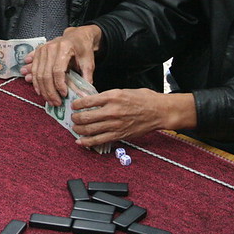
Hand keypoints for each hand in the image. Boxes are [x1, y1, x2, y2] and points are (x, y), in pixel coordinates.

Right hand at [25, 25, 101, 106]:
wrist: (76, 36)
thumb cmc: (83, 48)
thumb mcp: (88, 61)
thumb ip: (86, 77)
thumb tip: (84, 95)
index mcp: (64, 48)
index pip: (57, 70)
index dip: (59, 85)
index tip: (64, 95)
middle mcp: (50, 48)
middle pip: (45, 74)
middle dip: (50, 91)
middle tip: (56, 102)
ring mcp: (42, 49)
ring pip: (37, 74)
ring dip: (42, 90)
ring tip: (49, 100)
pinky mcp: (38, 52)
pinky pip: (34, 69)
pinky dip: (34, 82)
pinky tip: (38, 91)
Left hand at [70, 90, 195, 146]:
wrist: (159, 111)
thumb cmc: (144, 99)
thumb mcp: (123, 91)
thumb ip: (106, 96)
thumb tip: (90, 99)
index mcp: (112, 96)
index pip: (87, 101)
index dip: (76, 104)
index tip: (74, 106)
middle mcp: (112, 111)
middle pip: (85, 117)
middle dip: (75, 118)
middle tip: (73, 118)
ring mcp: (115, 124)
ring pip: (89, 130)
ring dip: (78, 130)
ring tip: (76, 128)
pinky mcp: (119, 135)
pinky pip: (99, 140)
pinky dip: (87, 142)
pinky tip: (80, 141)